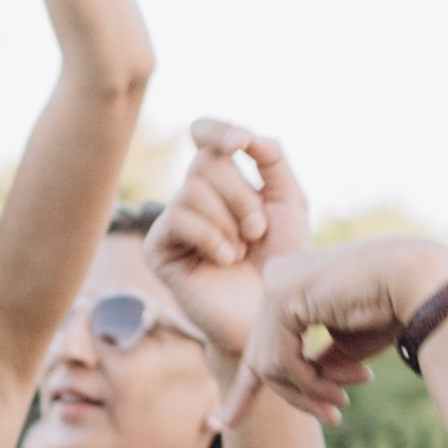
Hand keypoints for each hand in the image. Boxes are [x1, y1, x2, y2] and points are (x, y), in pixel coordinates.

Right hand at [140, 119, 304, 378]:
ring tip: (242, 250)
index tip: (240, 142)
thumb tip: (243, 136)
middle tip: (258, 230)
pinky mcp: (158, 249)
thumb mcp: (290, 203)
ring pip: (191, 190)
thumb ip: (273, 160)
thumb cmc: (281, 263)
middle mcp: (194, 196)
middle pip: (205, 162)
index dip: (217, 130)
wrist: (268, 317)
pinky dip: (209, 236)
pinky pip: (177, 219)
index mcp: (223, 180)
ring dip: (227, 220)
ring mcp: (173, 222)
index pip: (205, 135)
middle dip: (239, 194)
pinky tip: (225, 259)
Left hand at [232, 234, 447, 431]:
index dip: (244, 389)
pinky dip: (308, 383)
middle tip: (333, 417)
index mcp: (291, 285)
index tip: (227, 423)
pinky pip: (282, 360)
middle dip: (296, 396)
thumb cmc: (392, 309)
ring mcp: (275, 284)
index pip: (261, 341)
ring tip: (343, 403)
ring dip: (307, 393)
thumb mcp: (347, 345)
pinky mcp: (281, 296)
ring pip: (268, 364)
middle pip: (264, 357)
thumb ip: (317, 363)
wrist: (418, 283)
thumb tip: (297, 386)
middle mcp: (277, 279)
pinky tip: (339, 390)